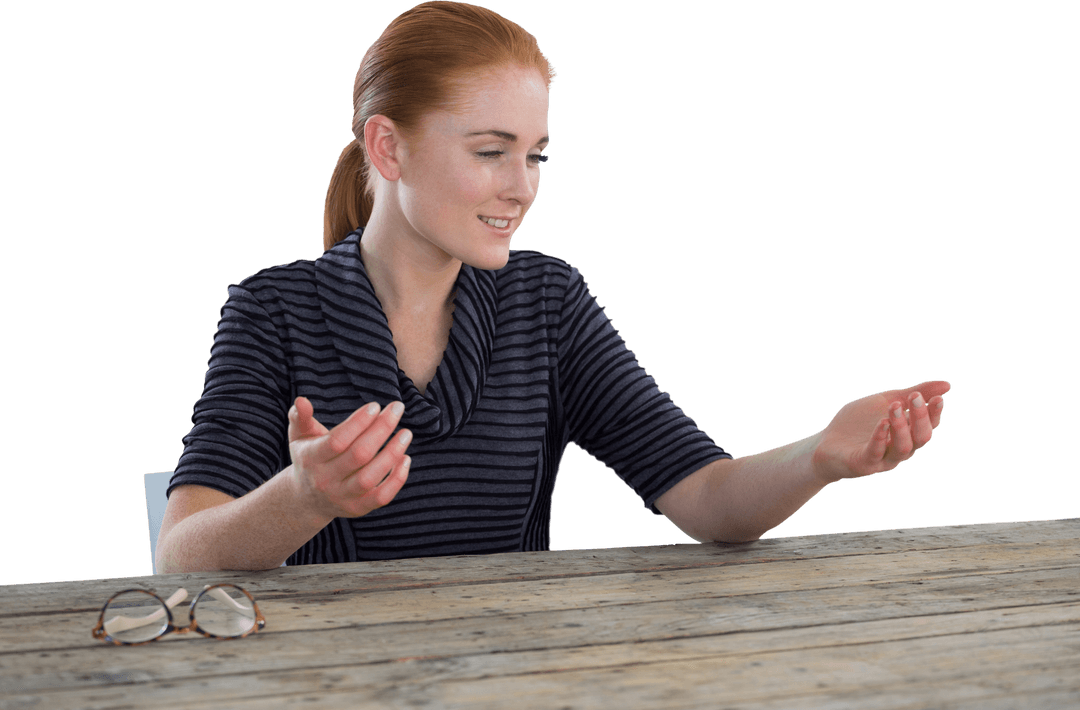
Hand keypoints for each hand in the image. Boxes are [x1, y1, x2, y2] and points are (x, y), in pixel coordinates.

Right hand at [287, 396, 412, 518]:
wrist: (307, 499)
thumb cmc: (309, 457)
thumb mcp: (300, 436)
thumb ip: (300, 417)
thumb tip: (302, 400)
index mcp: (311, 458)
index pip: (337, 441)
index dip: (358, 422)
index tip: (376, 405)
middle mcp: (325, 480)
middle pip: (359, 455)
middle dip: (381, 429)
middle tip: (397, 408)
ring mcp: (342, 497)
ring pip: (370, 478)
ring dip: (392, 454)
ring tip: (406, 433)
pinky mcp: (358, 509)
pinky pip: (381, 497)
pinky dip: (397, 479)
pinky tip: (405, 458)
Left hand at [811, 380, 950, 484]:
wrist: (826, 444)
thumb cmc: (858, 424)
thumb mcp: (885, 402)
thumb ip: (911, 394)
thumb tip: (947, 385)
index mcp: (907, 435)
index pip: (929, 426)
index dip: (934, 413)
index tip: (937, 397)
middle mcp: (900, 450)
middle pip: (921, 437)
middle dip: (920, 417)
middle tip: (913, 397)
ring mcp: (883, 459)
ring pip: (902, 448)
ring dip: (900, 426)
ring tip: (893, 405)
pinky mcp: (864, 464)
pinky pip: (875, 452)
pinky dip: (880, 437)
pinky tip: (882, 422)